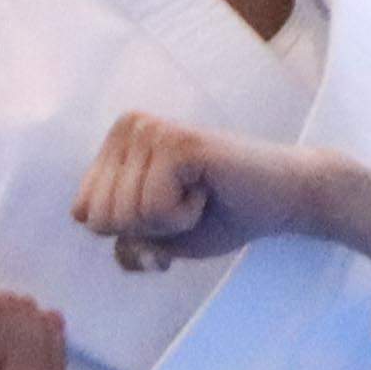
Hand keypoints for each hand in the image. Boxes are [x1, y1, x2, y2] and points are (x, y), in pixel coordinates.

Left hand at [74, 116, 303, 273]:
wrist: (284, 200)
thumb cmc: (221, 214)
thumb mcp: (159, 237)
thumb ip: (125, 242)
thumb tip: (107, 236)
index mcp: (115, 143)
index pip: (86, 214)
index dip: (134, 232)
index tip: (172, 208)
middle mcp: (128, 127)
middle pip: (101, 217)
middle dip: (148, 229)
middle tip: (189, 203)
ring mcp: (151, 131)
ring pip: (127, 216)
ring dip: (170, 224)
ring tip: (201, 196)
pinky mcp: (176, 144)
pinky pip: (154, 210)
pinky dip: (184, 218)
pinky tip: (208, 192)